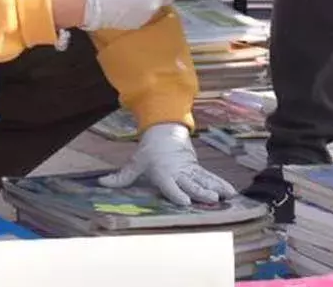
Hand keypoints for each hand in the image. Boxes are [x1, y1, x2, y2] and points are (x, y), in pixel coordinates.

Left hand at [99, 122, 236, 205]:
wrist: (164, 130)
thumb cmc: (149, 150)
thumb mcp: (135, 162)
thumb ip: (121, 176)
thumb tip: (101, 182)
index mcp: (162, 172)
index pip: (170, 186)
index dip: (177, 194)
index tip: (185, 202)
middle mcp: (178, 172)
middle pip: (190, 184)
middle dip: (200, 192)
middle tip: (211, 199)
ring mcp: (189, 170)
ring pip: (203, 180)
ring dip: (215, 188)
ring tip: (226, 197)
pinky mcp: (196, 168)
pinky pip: (209, 177)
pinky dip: (220, 183)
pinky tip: (230, 192)